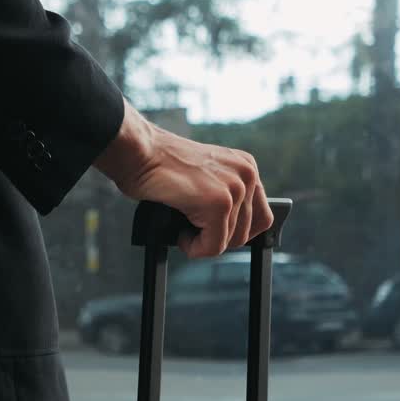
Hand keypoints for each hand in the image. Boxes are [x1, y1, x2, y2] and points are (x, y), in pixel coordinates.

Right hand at [94, 100, 273, 257]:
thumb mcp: (204, 177)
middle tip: (192, 231)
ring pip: (229, 242)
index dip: (236, 232)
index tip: (215, 234)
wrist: (138, 152)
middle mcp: (246, 174)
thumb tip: (230, 232)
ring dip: (203, 243)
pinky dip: (194, 248)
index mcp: (245, 167)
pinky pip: (213, 246)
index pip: (261, 216)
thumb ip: (224, 195)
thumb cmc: (159, 166)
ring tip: (183, 228)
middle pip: (247, 233)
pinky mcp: (218, 203)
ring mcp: (235, 188)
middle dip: (217, 239)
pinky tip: (180, 233)